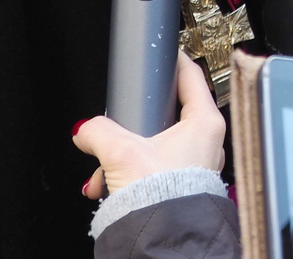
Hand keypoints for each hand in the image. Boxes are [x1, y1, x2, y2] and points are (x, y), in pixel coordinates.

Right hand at [74, 54, 224, 199]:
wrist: (164, 239)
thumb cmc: (160, 196)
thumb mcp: (121, 152)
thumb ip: (98, 131)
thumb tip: (85, 129)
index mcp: (204, 123)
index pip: (192, 77)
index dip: (177, 61)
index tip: (168, 52)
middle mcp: (207, 142)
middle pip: (167, 115)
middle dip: (132, 126)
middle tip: (116, 128)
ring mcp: (198, 165)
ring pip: (156, 146)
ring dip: (126, 157)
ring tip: (105, 172)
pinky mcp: (185, 186)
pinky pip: (155, 169)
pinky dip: (132, 175)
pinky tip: (110, 185)